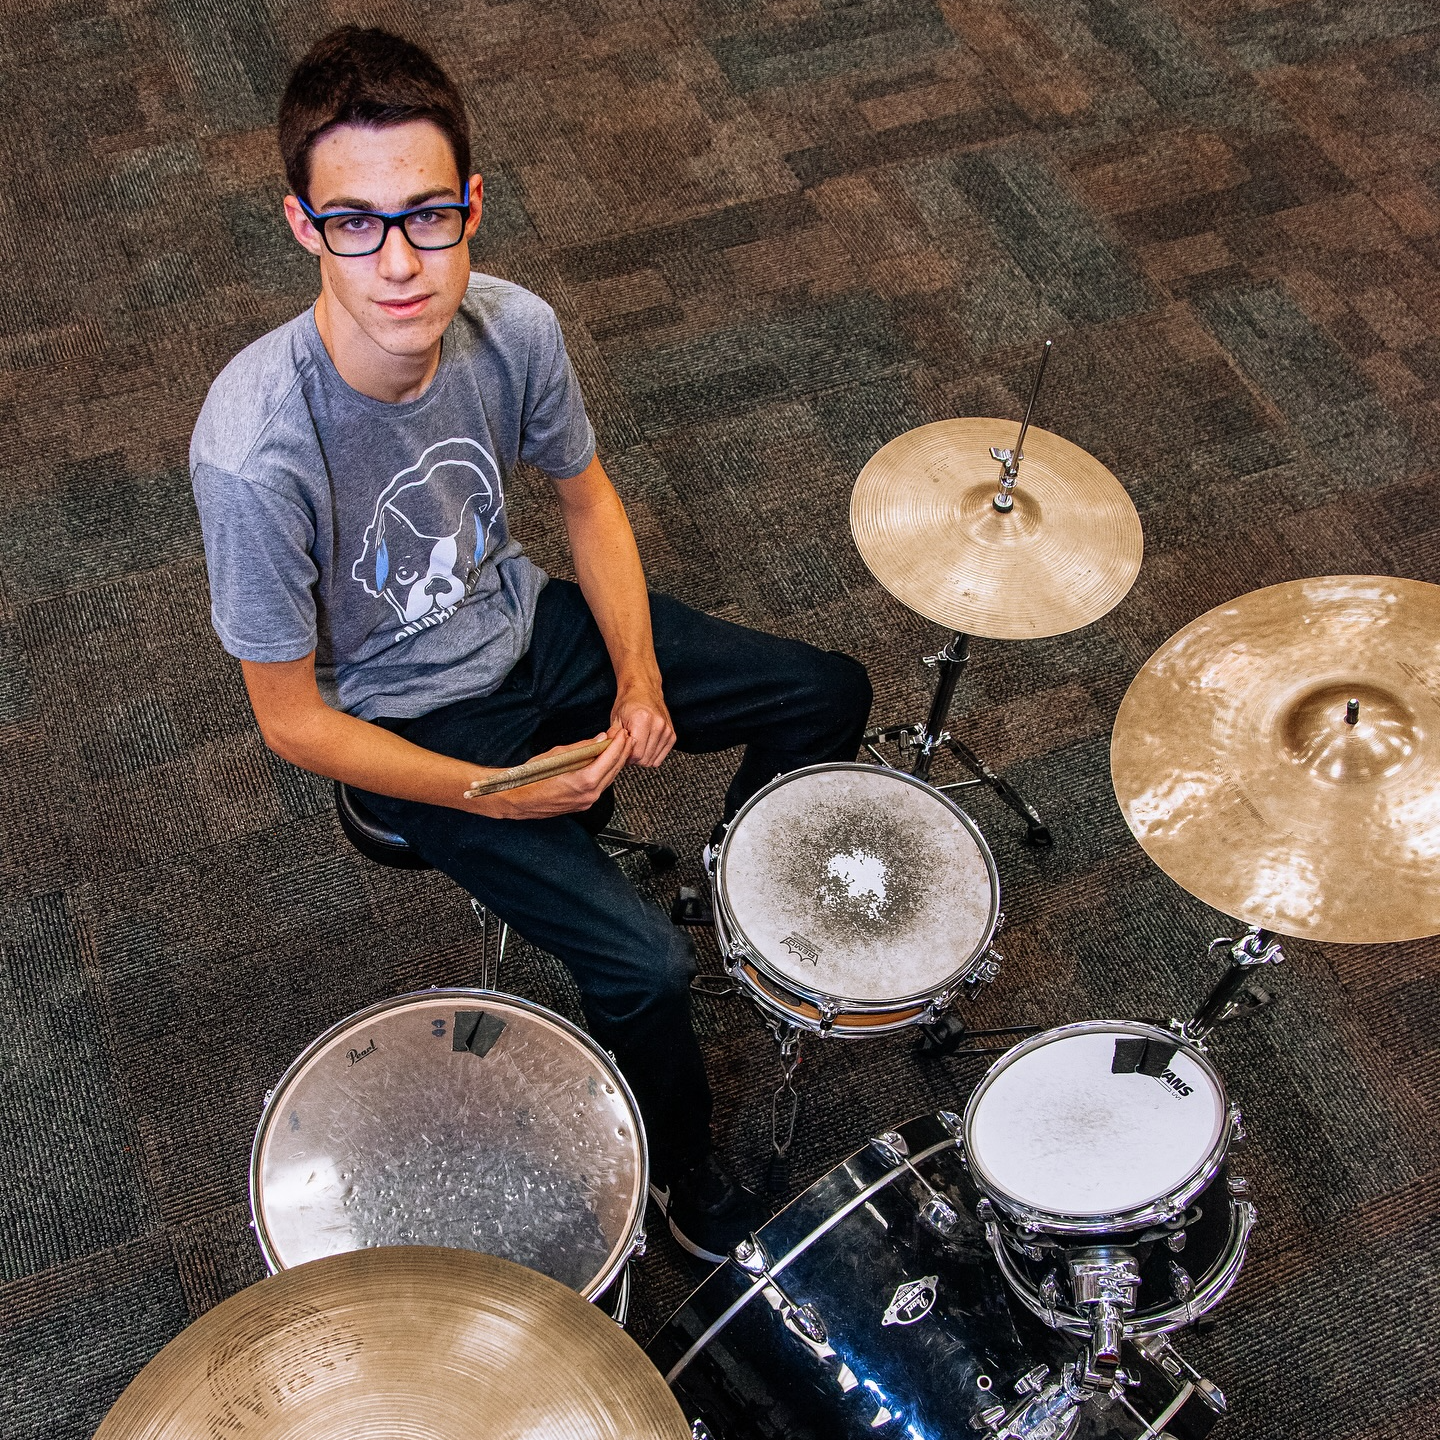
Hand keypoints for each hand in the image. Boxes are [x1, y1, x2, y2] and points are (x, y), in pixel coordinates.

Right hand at [471, 725, 631, 818]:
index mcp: (584, 781)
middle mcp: (589, 794)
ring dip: (616, 762)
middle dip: (622, 751)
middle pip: (614, 770)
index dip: (618, 744)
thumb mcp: (557, 754)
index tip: (622, 732)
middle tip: (624, 736)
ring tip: (619, 746)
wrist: (517, 798)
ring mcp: (586, 801)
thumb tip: (600, 739)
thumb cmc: (531, 777)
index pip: (610, 759)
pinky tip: (606, 761)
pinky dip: (606, 772)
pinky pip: (600, 786)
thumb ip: (582, 748)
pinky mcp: (582, 804)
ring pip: (609, 779)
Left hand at [612, 679, 674, 767]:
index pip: (636, 754)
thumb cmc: (628, 703)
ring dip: (642, 757)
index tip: (622, 750)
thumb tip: (608, 751)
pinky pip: (660, 757)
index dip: (626, 757)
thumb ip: (612, 737)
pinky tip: (645, 745)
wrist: (644, 690)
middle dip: (634, 758)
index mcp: (642, 720)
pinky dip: (651, 755)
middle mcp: (658, 725)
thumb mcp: (616, 718)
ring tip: (636, 745)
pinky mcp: (672, 735)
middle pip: (645, 759)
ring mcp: (667, 730)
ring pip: (653, 760)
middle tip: (628, 747)